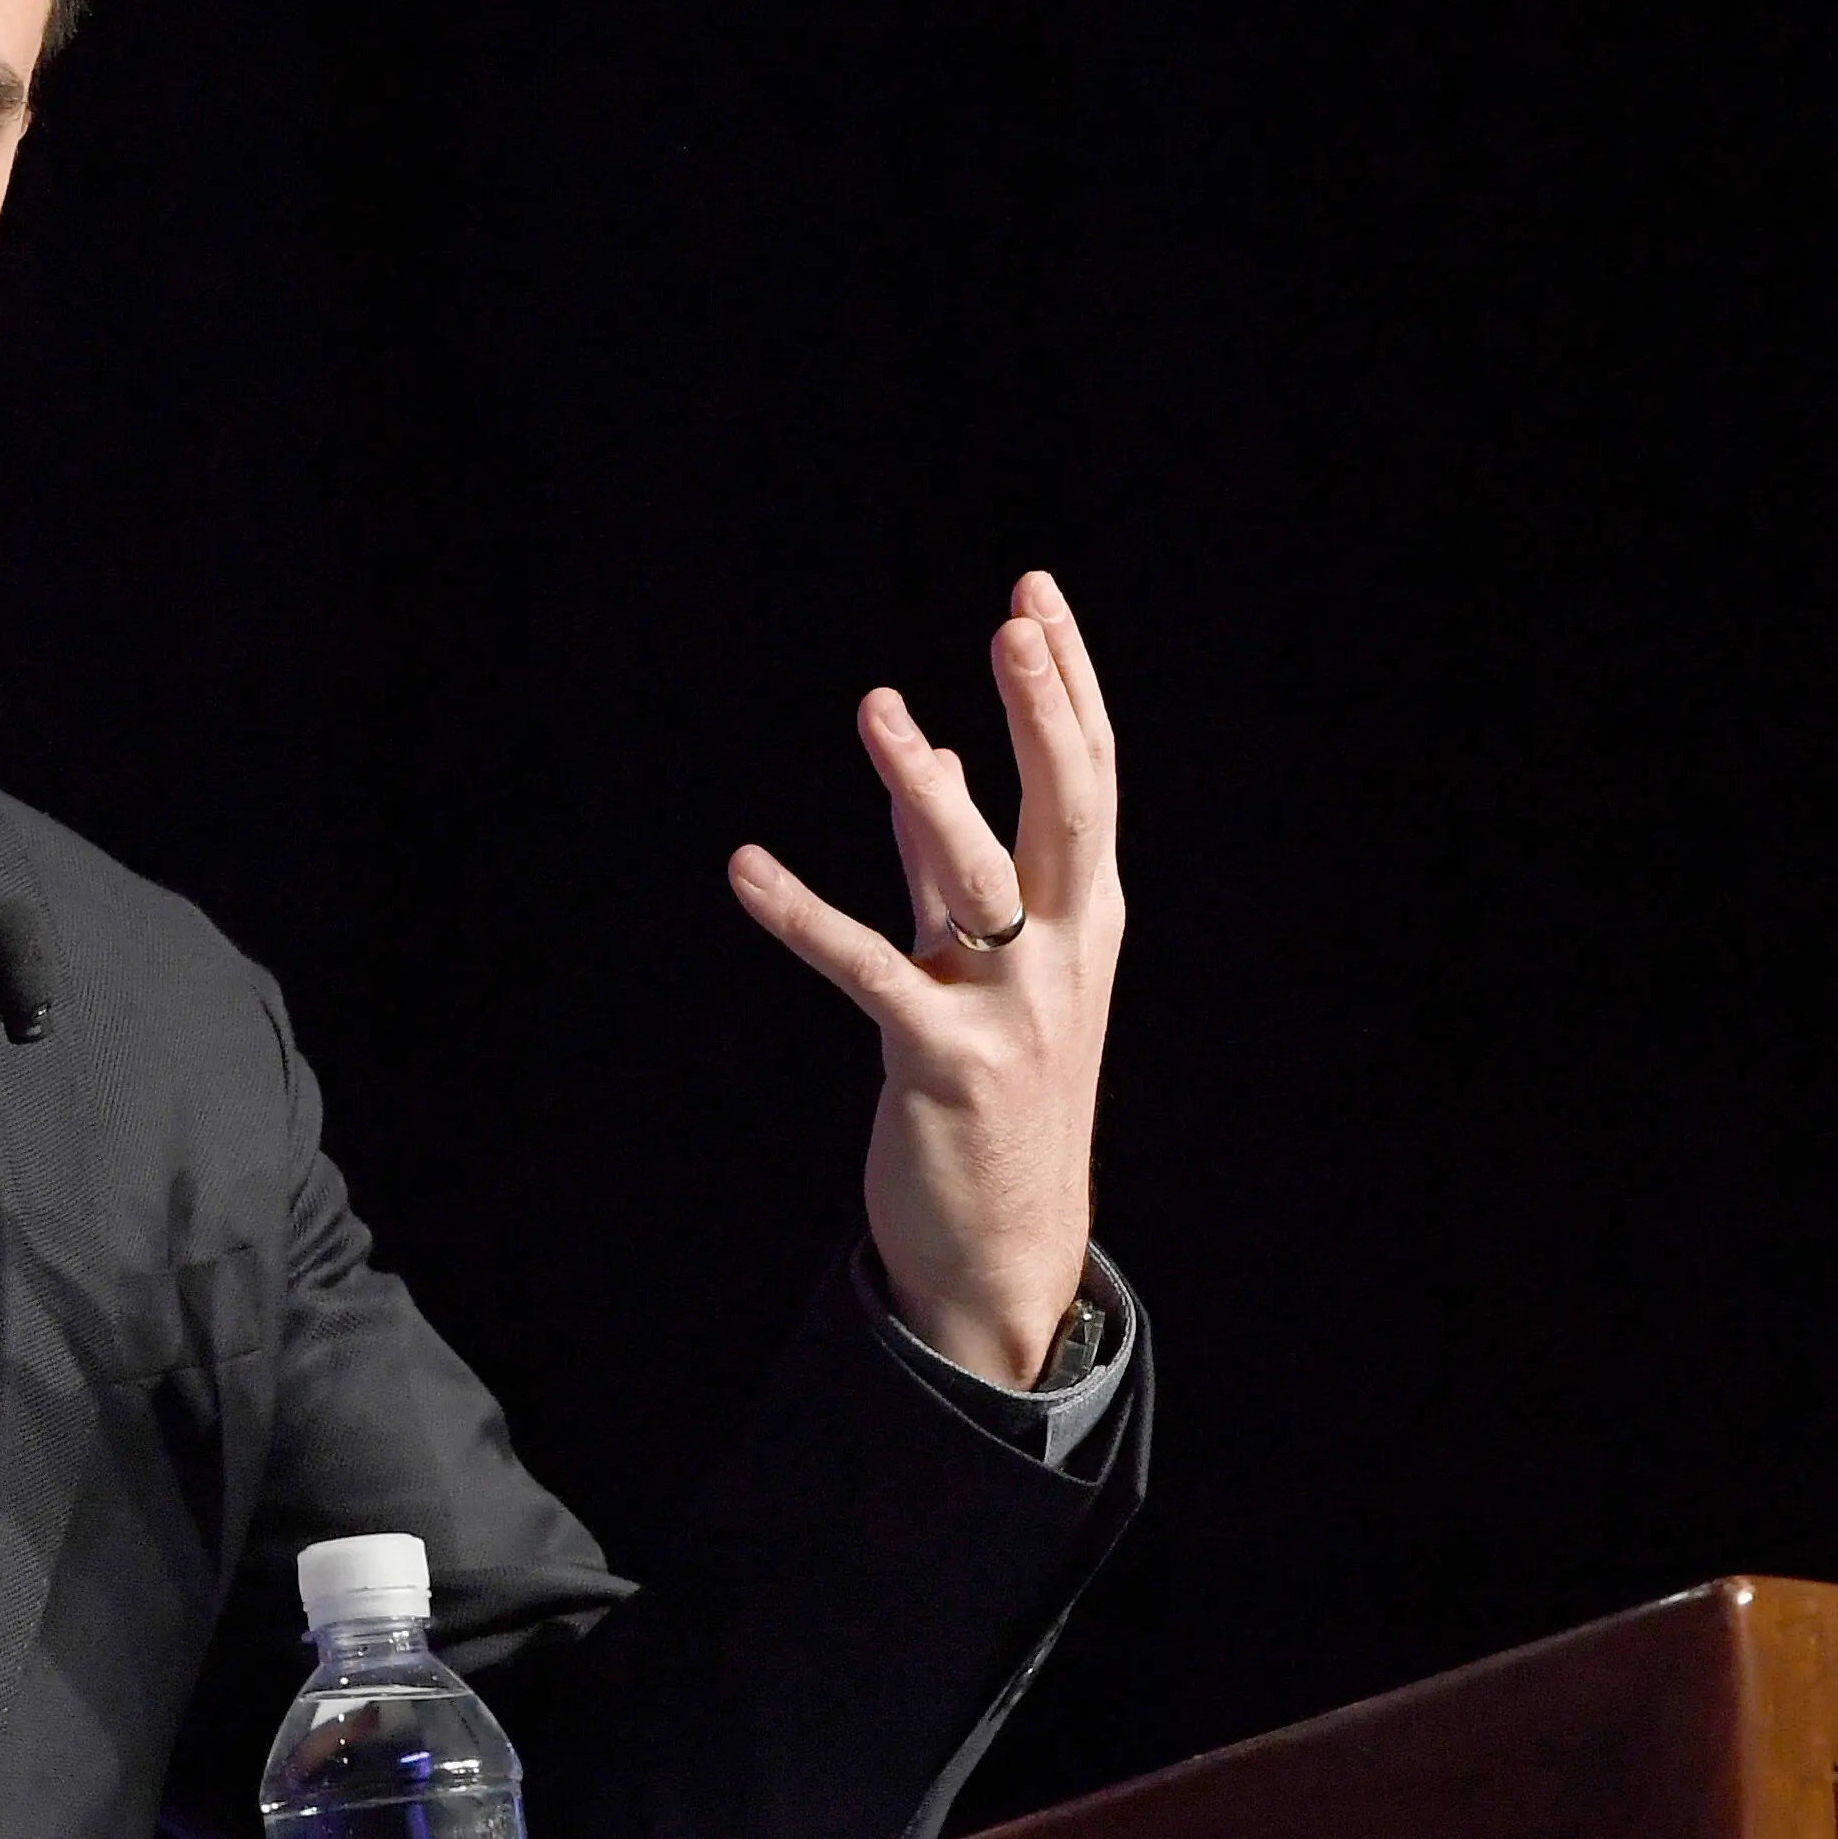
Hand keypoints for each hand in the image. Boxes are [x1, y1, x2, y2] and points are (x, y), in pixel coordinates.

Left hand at [726, 572, 1122, 1386]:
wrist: (1006, 1243)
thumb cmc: (999, 1091)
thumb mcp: (987, 964)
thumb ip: (947, 858)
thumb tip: (930, 752)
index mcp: (1087, 920)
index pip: (1092, 780)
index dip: (1068, 686)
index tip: (1037, 595)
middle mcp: (1066, 955)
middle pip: (1067, 810)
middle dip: (1045, 712)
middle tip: (1016, 623)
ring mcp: (1011, 1010)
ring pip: (977, 878)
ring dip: (926, 792)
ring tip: (880, 710)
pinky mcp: (941, 1062)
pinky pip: (866, 970)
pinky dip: (803, 915)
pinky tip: (746, 868)